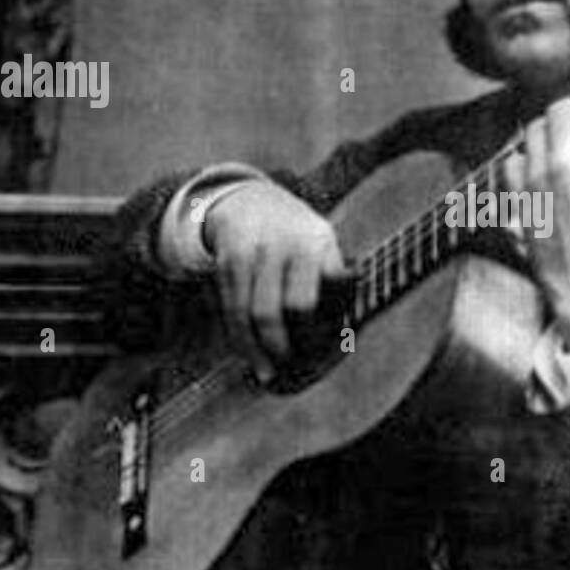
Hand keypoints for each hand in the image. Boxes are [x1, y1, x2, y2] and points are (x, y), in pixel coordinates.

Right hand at [203, 180, 345, 381]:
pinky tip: (248, 352)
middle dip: (279, 345)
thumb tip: (342, 332)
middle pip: (274, 312)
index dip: (310, 334)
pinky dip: (239, 336)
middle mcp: (281, 245)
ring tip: (266, 371)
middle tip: (287, 365)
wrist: (248, 198)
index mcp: (315, 243)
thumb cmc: (297, 233)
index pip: (308, 302)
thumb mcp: (322, 242)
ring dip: (256, 350)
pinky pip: (232, 308)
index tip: (314, 354)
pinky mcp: (227, 261)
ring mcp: (251, 253)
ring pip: (248, 315)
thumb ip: (333, 278)